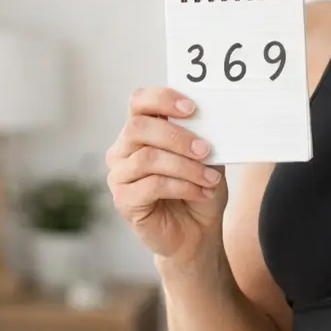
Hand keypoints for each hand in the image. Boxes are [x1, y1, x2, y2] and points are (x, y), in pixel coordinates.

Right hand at [105, 87, 227, 263]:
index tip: (192, 108)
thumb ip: (202, 136)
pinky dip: (183, 187)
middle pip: (138, 127)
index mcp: (141, 131)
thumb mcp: (207, 158)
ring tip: (210, 179)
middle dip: (177, 136)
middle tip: (206, 150)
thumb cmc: (199, 189)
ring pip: (148, 159)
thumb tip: (210, 119)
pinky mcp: (123, 201)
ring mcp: (119, 176)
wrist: (198, 232)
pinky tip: (201, 193)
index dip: (162, 99)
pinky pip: (151, 186)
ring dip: (186, 167)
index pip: (139, 101)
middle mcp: (123, 150)